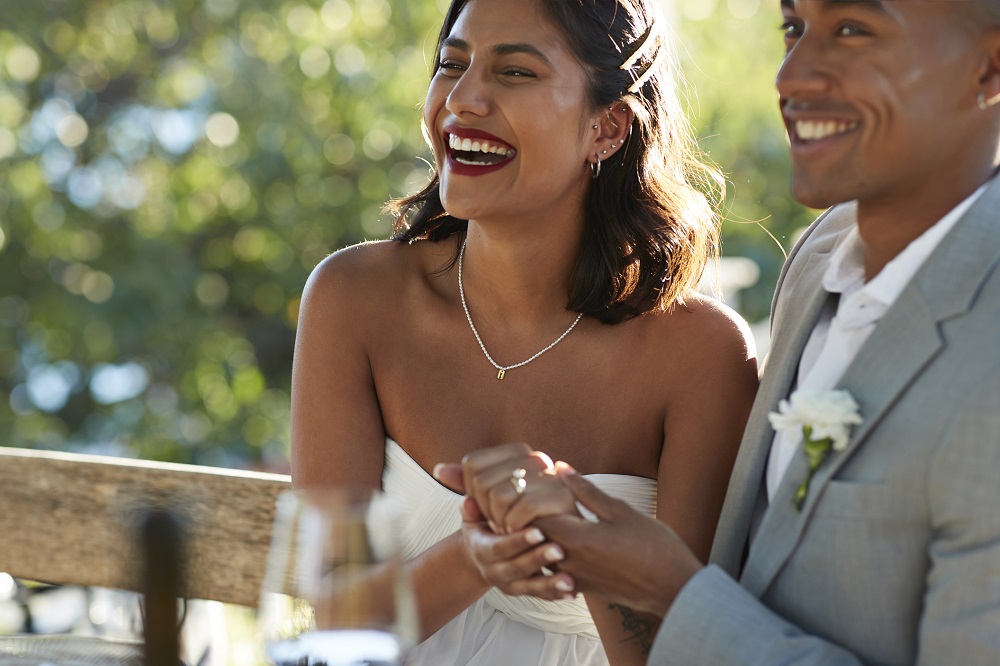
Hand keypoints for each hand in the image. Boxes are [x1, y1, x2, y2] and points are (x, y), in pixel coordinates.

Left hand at [435, 443, 578, 532]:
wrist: (555, 547)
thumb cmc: (521, 523)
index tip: (486, 508)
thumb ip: (467, 484)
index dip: (471, 491)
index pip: (471, 463)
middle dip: (486, 511)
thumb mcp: (490, 502)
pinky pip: (523, 507)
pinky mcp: (562, 496)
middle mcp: (536, 458)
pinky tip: (523, 532)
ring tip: (511, 528)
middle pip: (482, 481)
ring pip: (500, 495)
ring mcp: (551, 475)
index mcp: (518, 453)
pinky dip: (517, 525)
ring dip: (501, 521)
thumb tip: (439, 470)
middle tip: (500, 524)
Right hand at [457, 495, 576, 600]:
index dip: (518, 541)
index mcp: (483, 551)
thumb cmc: (483, 528)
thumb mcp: (473, 518)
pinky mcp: (524, 591)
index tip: (539, 532)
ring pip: (530, 587)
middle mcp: (495, 571)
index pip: (500, 547)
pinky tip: (573, 593)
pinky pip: (540, 596)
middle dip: (538, 560)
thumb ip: (472, 509)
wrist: (480, 556)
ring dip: (550, 584)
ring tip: (569, 580)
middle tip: (559, 550)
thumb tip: (468, 500)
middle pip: (517, 568)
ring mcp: (510, 584)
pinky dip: (556, 595)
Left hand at [531, 468, 703, 616]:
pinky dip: (555, 553)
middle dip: (534, 516)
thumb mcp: (620, 511)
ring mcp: (574, 579)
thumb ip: (586, 491)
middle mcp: (568, 562)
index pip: (534, 516)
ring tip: (555, 515)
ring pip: (543, 554)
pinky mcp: (583, 589)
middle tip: (542, 496)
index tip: (539, 485)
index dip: (532, 498)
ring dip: (544, 535)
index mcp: (576, 539)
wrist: (674, 588)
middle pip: (535, 536)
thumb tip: (560, 468)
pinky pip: (556, 570)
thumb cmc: (654, 546)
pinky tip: (570, 540)